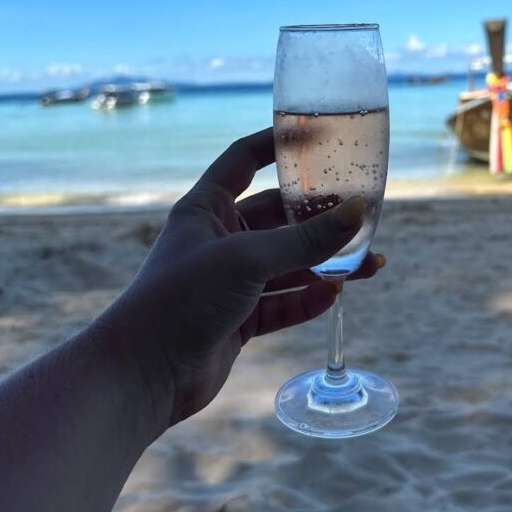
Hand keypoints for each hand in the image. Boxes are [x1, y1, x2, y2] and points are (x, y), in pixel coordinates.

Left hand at [98, 129, 383, 432]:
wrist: (141, 375)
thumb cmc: (182, 299)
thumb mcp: (247, 260)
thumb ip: (304, 240)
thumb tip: (358, 213)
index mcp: (205, 208)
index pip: (245, 159)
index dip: (280, 144)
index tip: (321, 136)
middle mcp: (218, 239)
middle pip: (278, 216)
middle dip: (320, 218)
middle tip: (363, 217)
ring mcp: (228, 281)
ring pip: (287, 264)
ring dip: (325, 263)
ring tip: (371, 264)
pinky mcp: (238, 319)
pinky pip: (283, 302)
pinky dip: (309, 299)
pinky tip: (336, 295)